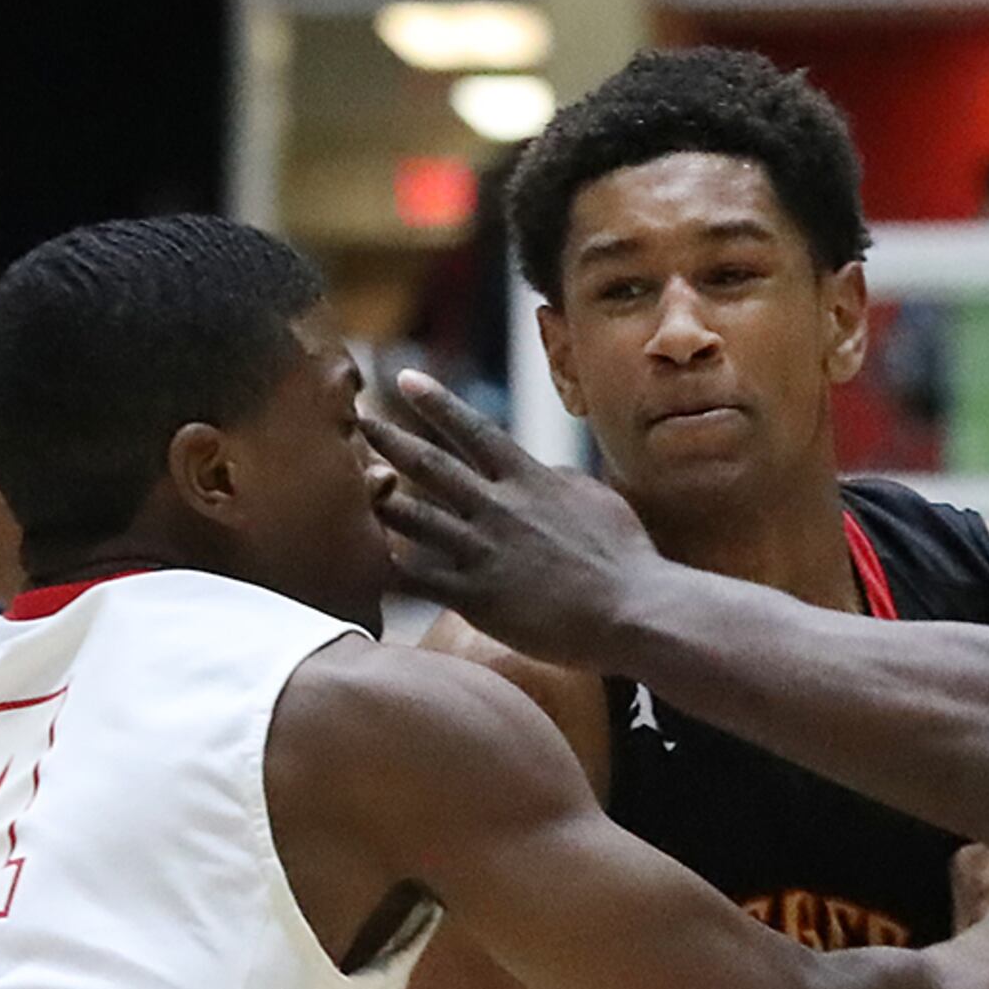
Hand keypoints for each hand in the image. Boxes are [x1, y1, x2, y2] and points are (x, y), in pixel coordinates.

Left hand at [370, 371, 663, 665]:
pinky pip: (420, 580)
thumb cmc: (625, 557)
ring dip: (381, 500)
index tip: (404, 380)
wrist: (634, 608)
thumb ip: (557, 481)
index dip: (436, 403)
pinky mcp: (477, 597)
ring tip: (355, 487)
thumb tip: (540, 470)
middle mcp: (498, 507)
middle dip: (389, 438)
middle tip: (358, 419)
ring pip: (414, 518)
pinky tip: (363, 563)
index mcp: (528, 480)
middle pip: (430, 465)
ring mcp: (483, 551)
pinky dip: (390, 569)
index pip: (472, 430)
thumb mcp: (594, 499)